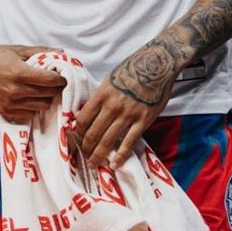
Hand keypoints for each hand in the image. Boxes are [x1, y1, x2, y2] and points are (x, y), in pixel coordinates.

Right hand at [0, 45, 65, 122]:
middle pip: (48, 95)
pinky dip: (34, 107)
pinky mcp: (4, 111)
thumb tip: (62, 52)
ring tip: (42, 91)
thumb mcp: (17, 49)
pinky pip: (29, 114)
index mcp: (19, 72)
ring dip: (46, 99)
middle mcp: (15, 90)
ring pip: (41, 106)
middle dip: (55, 89)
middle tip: (54, 83)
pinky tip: (31, 98)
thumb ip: (40, 51)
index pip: (50, 81)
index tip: (62, 77)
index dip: (60, 79)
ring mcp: (10, 103)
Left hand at [75, 48, 175, 169]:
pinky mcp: (143, 121)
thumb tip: (88, 112)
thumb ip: (99, 97)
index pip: (83, 119)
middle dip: (85, 148)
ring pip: (108, 141)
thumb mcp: (109, 79)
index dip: (76, 133)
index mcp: (101, 95)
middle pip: (92, 133)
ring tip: (94, 164)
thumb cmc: (132, 70)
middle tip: (83, 157)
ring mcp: (128, 115)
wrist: (157, 65)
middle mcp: (112, 106)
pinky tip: (115, 165)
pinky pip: (129, 143)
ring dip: (98, 155)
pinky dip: (120, 156)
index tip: (75, 141)